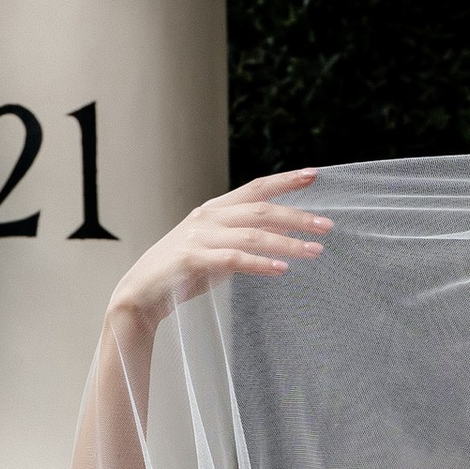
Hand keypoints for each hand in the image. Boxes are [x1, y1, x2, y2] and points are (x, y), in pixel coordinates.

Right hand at [108, 170, 330, 329]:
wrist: (142, 293)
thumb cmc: (183, 272)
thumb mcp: (218, 247)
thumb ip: (244, 236)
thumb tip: (284, 232)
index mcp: (214, 210)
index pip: (255, 188)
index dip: (285, 181)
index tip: (314, 175)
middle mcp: (207, 218)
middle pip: (261, 210)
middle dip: (297, 216)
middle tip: (327, 226)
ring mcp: (198, 237)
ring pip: (253, 235)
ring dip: (287, 243)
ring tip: (315, 251)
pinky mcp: (192, 260)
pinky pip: (233, 259)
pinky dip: (260, 263)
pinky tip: (281, 269)